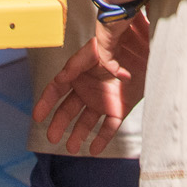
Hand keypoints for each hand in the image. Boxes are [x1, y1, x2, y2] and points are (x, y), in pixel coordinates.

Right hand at [34, 14, 149, 154]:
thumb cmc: (123, 37)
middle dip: (59, 123)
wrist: (150, 41)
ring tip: (71, 148)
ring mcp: (104, 97)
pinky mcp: (121, 106)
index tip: (37, 116)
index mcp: (80, 70)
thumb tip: (67, 75)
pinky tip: (94, 150)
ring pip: (87, 120)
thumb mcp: (100, 44)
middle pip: (69, 108)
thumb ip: (84, 59)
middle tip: (52, 137)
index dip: (46, 101)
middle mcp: (89, 86)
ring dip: (78, 134)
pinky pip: (109, 126)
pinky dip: (102, 138)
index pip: (58, 87)